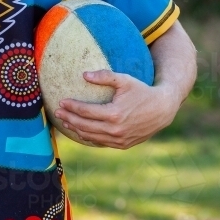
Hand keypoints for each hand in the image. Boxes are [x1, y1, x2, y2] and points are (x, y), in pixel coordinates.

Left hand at [53, 69, 179, 148]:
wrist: (162, 109)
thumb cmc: (142, 91)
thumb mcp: (125, 80)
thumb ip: (105, 76)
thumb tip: (84, 75)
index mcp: (114, 114)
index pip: (86, 112)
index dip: (72, 107)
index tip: (61, 101)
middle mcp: (115, 130)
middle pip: (84, 126)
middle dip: (69, 118)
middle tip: (57, 112)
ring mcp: (119, 140)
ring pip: (91, 136)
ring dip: (76, 129)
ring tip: (65, 121)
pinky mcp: (122, 145)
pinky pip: (100, 142)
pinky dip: (88, 137)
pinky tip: (81, 130)